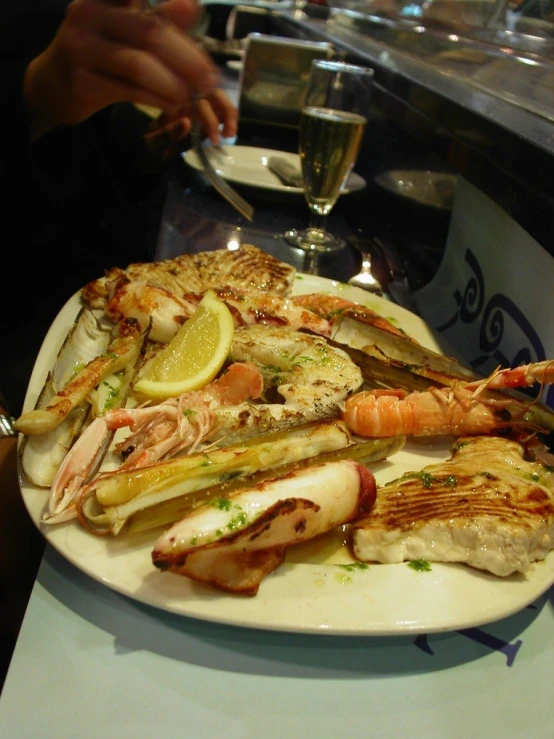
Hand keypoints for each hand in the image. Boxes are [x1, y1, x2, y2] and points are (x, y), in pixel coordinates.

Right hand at [23, 0, 219, 141]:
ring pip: (139, 65)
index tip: (192, 8)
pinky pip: (129, 90)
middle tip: (210, 79)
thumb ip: (159, 19)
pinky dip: (157, 98)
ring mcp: (80, 49)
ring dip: (173, 84)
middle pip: (149, 32)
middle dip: (187, 58)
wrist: (52, 86)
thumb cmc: (98, 53)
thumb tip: (192, 5)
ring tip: (191, 95)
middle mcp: (88, 14)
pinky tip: (173, 103)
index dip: (169, 5)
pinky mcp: (82, 82)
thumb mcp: (125, 29)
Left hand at [141, 89, 237, 166]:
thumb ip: (167, 134)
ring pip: (220, 102)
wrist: (148, 153)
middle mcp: (188, 103)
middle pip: (214, 94)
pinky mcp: (205, 120)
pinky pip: (220, 114)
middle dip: (226, 110)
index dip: (210, 116)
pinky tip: (228, 134)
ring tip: (230, 134)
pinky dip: (228, 120)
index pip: (198, 100)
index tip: (214, 138)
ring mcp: (198, 111)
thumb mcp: (152, 143)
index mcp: (175, 105)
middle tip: (229, 133)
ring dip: (230, 115)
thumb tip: (187, 122)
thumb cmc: (149, 147)